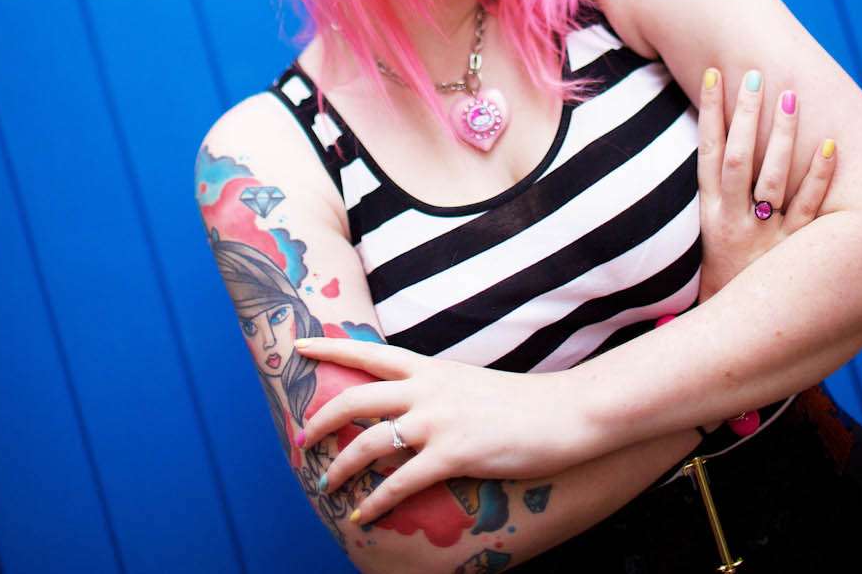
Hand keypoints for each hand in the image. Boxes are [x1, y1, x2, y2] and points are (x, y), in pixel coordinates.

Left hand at [292, 339, 595, 524]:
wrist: (563, 412)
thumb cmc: (519, 403)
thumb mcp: (467, 385)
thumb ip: (436, 392)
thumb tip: (411, 408)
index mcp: (430, 369)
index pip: (369, 351)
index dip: (330, 347)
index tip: (298, 346)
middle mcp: (427, 389)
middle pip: (356, 398)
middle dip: (320, 420)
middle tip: (299, 439)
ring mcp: (439, 421)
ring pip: (370, 441)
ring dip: (341, 467)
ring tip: (325, 485)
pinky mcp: (454, 454)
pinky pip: (401, 482)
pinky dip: (375, 501)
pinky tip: (362, 516)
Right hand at [697, 67, 835, 301]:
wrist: (736, 329)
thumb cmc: (723, 269)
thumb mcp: (709, 230)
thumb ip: (717, 189)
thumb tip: (717, 139)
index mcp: (710, 212)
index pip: (707, 151)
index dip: (710, 113)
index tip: (714, 75)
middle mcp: (734, 220)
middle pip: (738, 158)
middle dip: (745, 115)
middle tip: (754, 75)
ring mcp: (765, 234)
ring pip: (773, 177)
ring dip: (782, 135)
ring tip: (789, 97)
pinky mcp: (796, 250)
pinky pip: (810, 207)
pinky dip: (820, 176)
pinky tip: (830, 146)